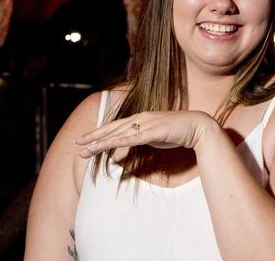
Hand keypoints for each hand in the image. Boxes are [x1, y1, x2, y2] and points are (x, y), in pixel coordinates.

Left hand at [74, 110, 218, 158]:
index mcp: (138, 119)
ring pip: (120, 134)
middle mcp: (139, 119)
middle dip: (94, 137)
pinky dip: (122, 142)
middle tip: (78, 144)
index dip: (98, 134)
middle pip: (112, 129)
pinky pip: (135, 138)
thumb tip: (118, 156)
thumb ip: (133, 145)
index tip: (83, 141)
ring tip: (88, 149)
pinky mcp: (155, 130)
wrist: (196, 126)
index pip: (113, 127)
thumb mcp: (150, 140)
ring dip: (103, 142)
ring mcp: (146, 123)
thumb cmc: (174, 132)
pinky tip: (112, 146)